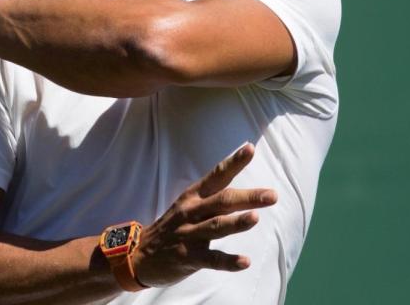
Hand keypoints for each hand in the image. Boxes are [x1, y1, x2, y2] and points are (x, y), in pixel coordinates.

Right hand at [132, 143, 276, 286]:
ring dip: (236, 223)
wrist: (138, 255)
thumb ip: (211, 198)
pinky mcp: (188, 258)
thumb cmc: (172, 228)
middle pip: (221, 201)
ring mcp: (189, 235)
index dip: (233, 163)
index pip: (216, 176)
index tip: (250, 149)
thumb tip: (243, 188)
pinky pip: (211, 260)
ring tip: (255, 218)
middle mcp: (191, 212)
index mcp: (192, 197)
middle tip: (272, 195)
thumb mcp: (186, 206)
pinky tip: (245, 261)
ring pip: (215, 226)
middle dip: (247, 197)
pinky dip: (228, 260)